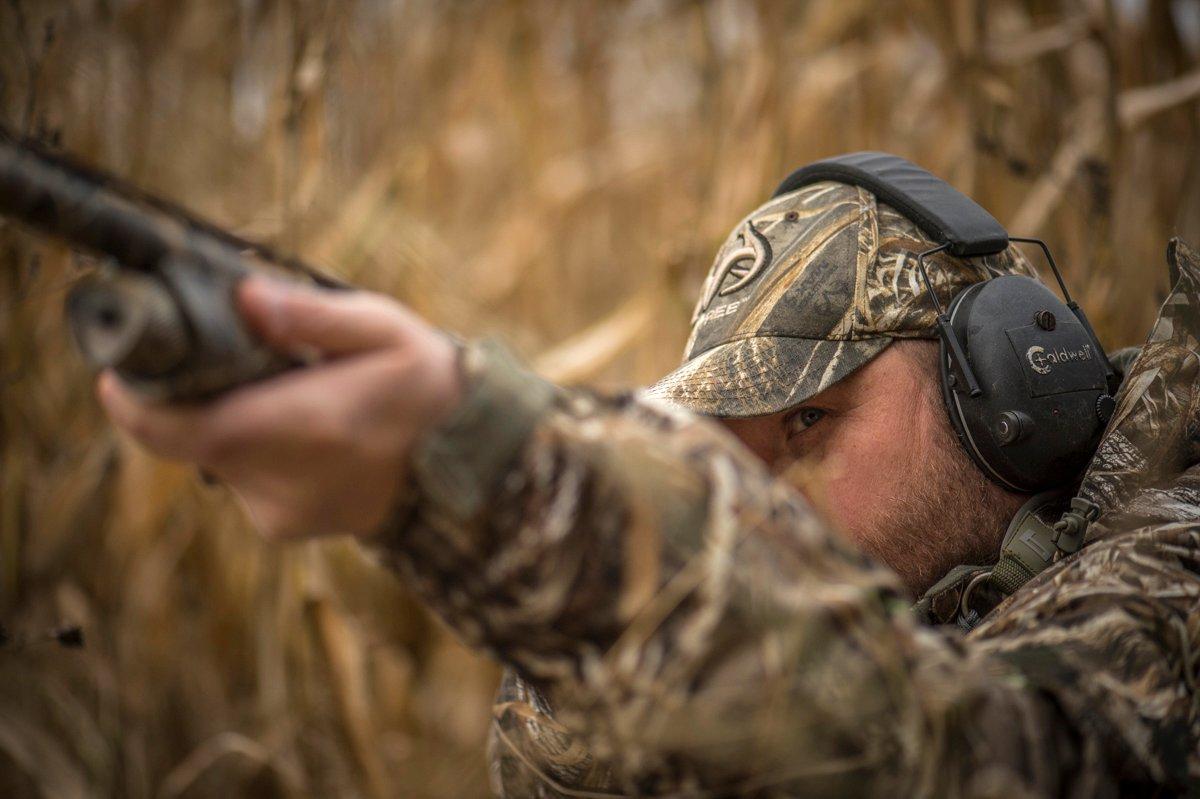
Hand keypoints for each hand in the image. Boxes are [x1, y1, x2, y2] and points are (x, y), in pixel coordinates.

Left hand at [97, 277, 462, 539]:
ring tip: (295, 396)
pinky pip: (243, 479)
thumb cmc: (428, 388)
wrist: (473, 469)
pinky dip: (258, 451)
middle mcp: (275, 480)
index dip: (130, 401)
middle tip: (245, 363)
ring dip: (236, 423)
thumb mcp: (385, 330)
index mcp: (294, 426)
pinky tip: (311, 434)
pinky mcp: (282, 527)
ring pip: (217, 456)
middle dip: (202, 396)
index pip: (170, 428)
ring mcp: (276, 512)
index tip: (117, 371)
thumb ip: (311, 314)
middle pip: (190, 435)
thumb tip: (241, 295)